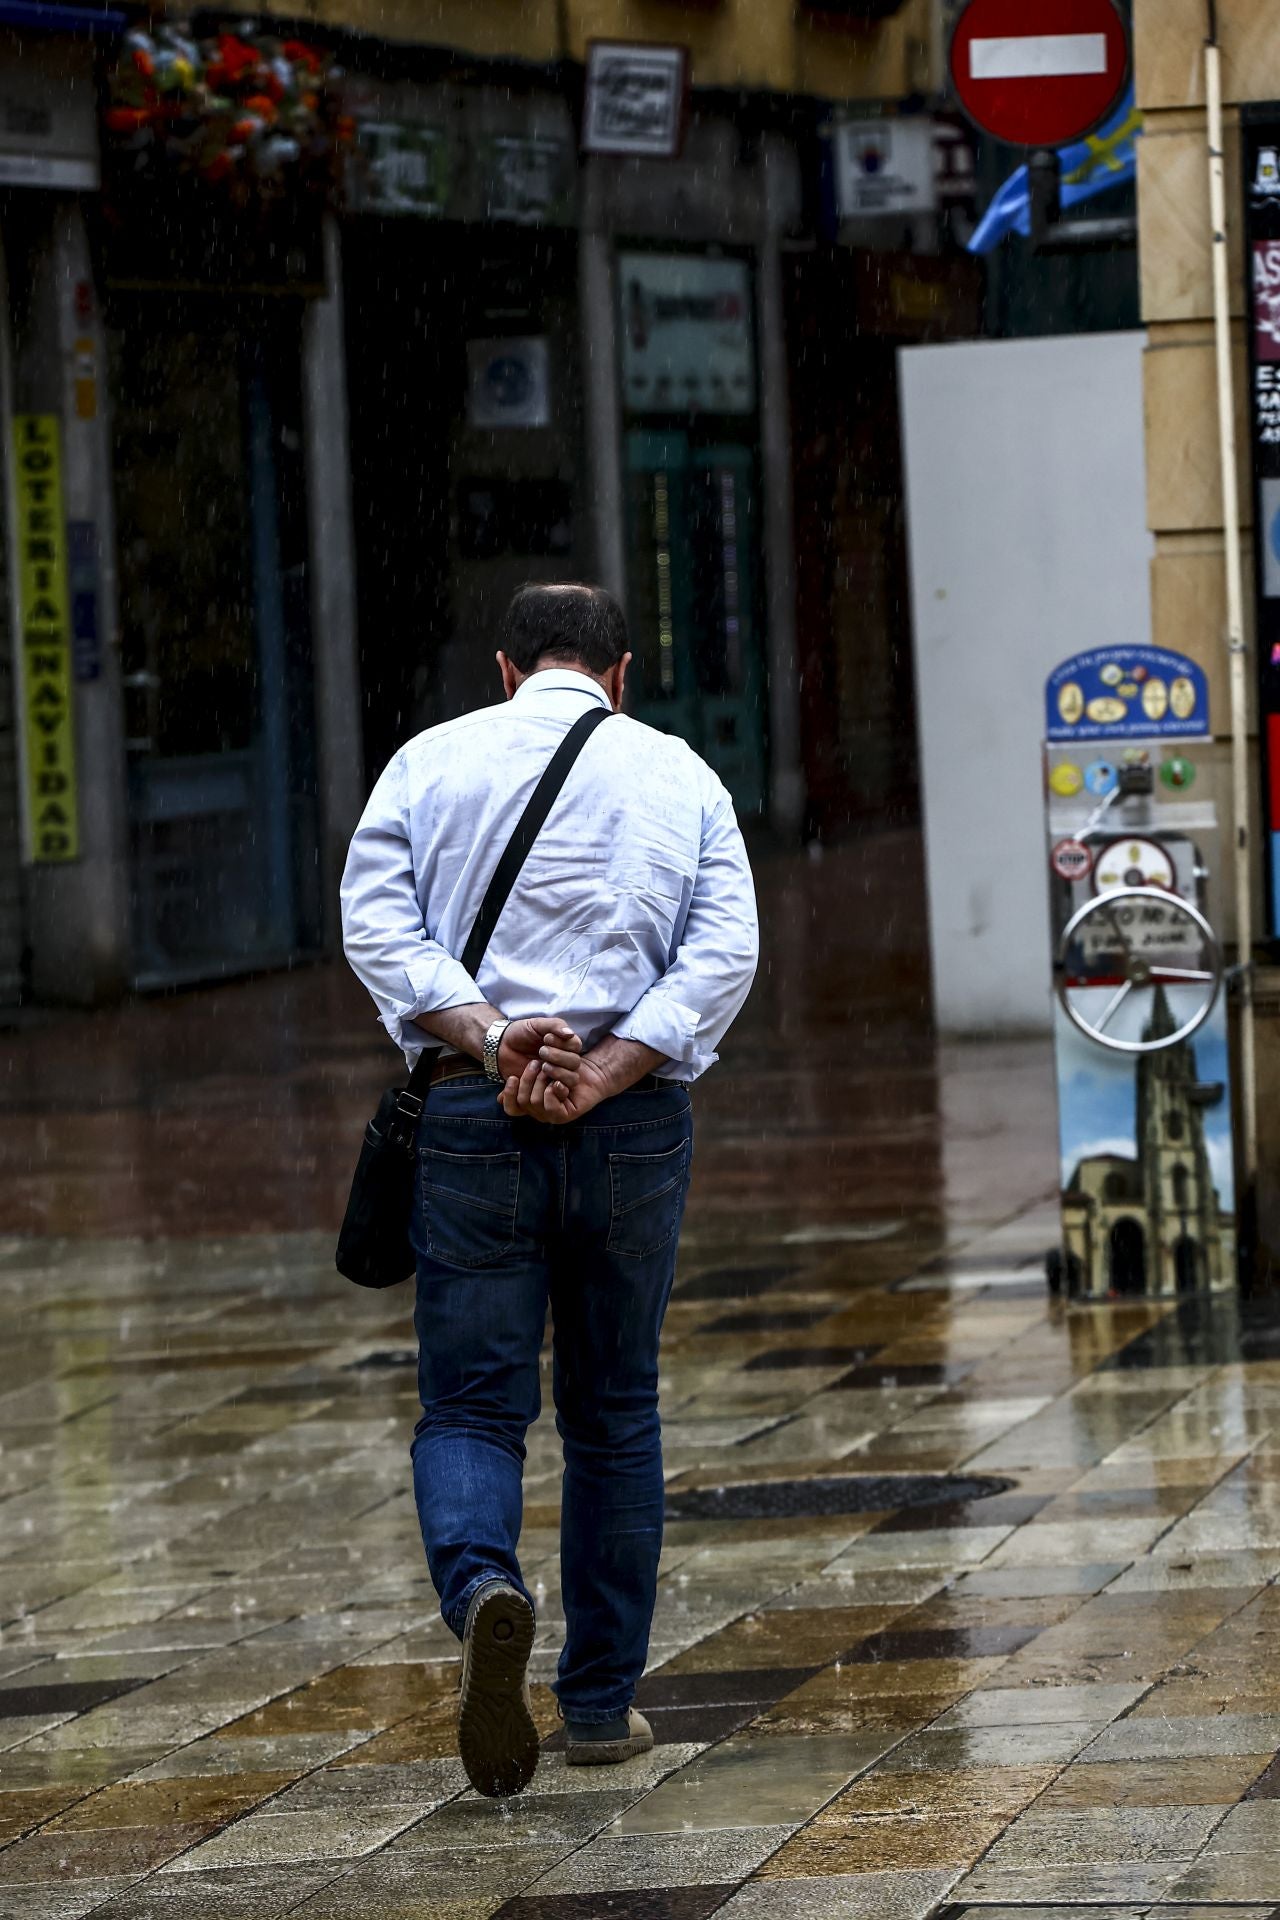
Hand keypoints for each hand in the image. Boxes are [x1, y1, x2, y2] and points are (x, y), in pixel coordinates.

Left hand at [497, 1017, 582, 1091]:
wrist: (501, 1047)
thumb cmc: (521, 1033)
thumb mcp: (537, 1024)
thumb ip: (555, 1025)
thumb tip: (570, 1033)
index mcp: (564, 1045)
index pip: (576, 1046)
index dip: (563, 1043)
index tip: (546, 1038)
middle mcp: (563, 1061)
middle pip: (575, 1063)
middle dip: (558, 1057)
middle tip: (541, 1051)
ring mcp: (555, 1075)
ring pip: (570, 1079)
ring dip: (557, 1071)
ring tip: (539, 1064)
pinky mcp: (545, 1088)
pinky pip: (556, 1093)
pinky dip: (547, 1085)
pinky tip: (534, 1076)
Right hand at [498, 1051, 613, 1124]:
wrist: (589, 1068)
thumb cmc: (562, 1065)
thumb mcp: (538, 1069)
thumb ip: (519, 1081)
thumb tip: (498, 1100)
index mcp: (531, 1103)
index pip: (511, 1108)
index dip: (508, 1094)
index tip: (512, 1077)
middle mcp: (539, 1112)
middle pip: (522, 1101)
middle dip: (528, 1080)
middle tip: (537, 1063)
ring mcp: (551, 1116)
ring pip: (534, 1102)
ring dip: (540, 1082)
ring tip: (549, 1069)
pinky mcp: (564, 1116)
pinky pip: (550, 1108)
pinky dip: (552, 1093)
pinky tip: (558, 1083)